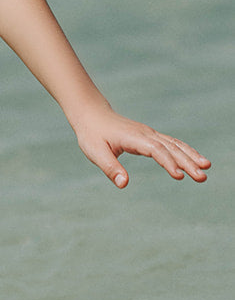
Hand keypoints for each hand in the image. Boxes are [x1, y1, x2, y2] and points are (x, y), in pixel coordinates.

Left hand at [73, 110, 210, 187]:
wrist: (92, 115)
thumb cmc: (92, 135)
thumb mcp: (96, 153)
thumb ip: (110, 168)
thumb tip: (124, 184)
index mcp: (134, 138)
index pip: (155, 150)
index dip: (168, 163)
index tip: (179, 176)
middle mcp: (146, 134)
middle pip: (171, 148)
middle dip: (188, 162)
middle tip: (202, 177)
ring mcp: (150, 134)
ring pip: (175, 144)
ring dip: (191, 156)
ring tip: (206, 168)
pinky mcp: (150, 136)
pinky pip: (171, 143)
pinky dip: (185, 150)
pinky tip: (195, 160)